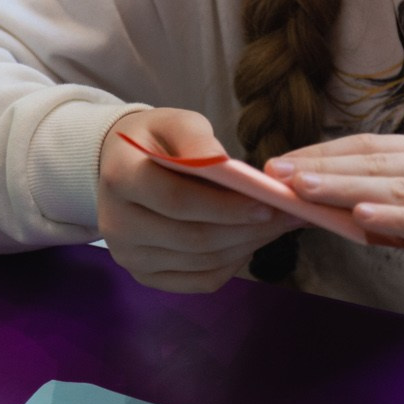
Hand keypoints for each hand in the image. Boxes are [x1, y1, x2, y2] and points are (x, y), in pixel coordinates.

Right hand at [97, 108, 295, 293]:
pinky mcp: (144, 276)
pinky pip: (200, 281)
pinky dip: (232, 265)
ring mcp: (129, 256)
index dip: (225, 207)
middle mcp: (116, 224)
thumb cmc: (156, 141)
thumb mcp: (175, 122)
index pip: (177, 201)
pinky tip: (249, 243)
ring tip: (278, 227)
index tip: (267, 204)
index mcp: (120, 178)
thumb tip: (227, 166)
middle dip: (247, 229)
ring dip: (247, 246)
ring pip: (201, 262)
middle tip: (287, 217)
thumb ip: (198, 140)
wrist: (121, 166)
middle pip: (193, 238)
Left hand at [266, 134, 403, 315]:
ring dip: (345, 188)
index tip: (281, 162)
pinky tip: (360, 218)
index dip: (323, 152)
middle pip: (376, 161)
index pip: (370, 145)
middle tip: (277, 173)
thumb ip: (390, 205)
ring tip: (304, 189)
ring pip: (396, 187)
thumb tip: (329, 207)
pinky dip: (392, 217)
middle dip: (322, 167)